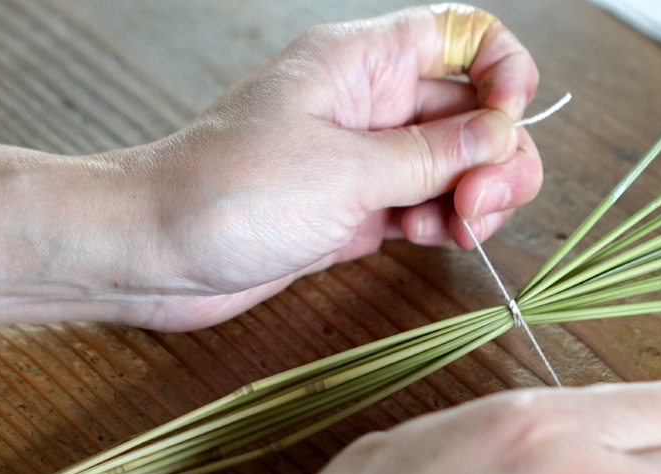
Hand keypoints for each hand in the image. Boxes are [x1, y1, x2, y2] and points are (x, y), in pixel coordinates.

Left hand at [0, 5, 539, 332]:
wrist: (152, 253)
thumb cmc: (226, 193)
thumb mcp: (346, 170)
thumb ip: (433, 155)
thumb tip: (503, 136)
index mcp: (360, 63)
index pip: (459, 35)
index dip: (501, 70)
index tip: (508, 120)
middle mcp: (367, 104)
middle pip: (469, 108)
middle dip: (494, 153)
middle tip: (481, 203)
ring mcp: (362, 159)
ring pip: (452, 164)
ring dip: (474, 195)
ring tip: (458, 230)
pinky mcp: (354, 209)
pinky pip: (422, 205)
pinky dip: (441, 223)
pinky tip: (431, 240)